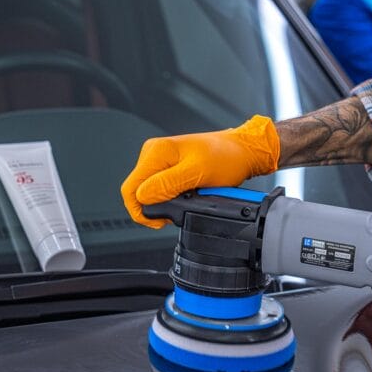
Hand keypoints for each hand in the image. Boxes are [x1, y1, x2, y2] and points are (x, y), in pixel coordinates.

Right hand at [121, 115, 279, 227]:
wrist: (240, 151)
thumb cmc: (225, 158)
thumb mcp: (197, 173)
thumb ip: (167, 184)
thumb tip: (143, 197)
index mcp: (156, 152)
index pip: (130, 189)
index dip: (142, 211)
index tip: (161, 220)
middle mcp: (153, 153)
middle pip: (136, 191)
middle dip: (153, 208)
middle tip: (174, 214)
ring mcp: (159, 160)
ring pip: (147, 192)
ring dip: (162, 204)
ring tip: (184, 202)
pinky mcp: (167, 166)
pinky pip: (158, 188)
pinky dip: (168, 198)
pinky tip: (184, 196)